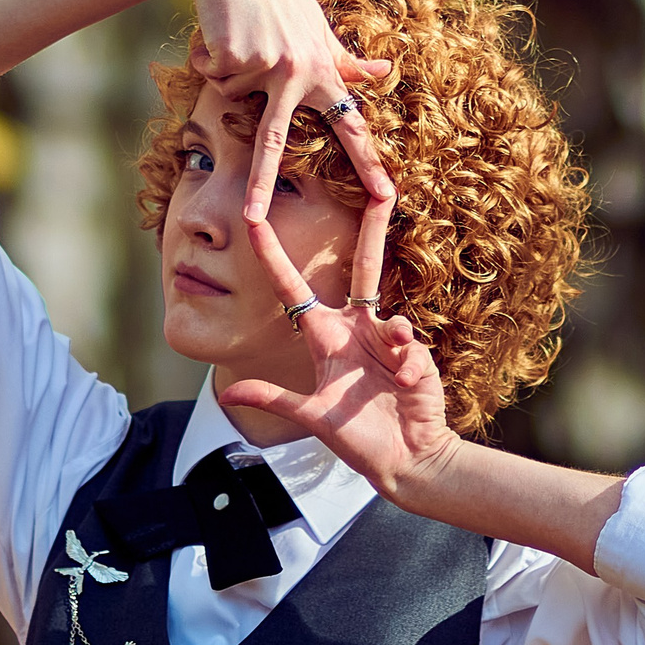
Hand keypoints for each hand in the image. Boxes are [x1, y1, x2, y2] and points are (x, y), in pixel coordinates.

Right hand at [178, 0, 393, 220]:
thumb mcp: (316, 27)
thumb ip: (344, 58)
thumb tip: (385, 69)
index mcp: (323, 70)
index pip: (349, 125)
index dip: (368, 163)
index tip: (386, 197)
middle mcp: (297, 73)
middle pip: (275, 140)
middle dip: (259, 183)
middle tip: (252, 221)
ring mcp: (264, 65)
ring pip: (231, 96)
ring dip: (226, 70)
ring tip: (238, 37)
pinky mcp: (232, 55)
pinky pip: (210, 76)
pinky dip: (207, 57)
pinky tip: (220, 30)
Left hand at [215, 194, 459, 506]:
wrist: (405, 459)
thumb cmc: (357, 437)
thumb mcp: (311, 416)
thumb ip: (273, 399)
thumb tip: (229, 390)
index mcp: (326, 337)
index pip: (294, 288)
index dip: (273, 255)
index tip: (254, 220)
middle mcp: (357, 329)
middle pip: (364, 267)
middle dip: (373, 228)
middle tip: (379, 186)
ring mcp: (388, 339)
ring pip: (391, 316)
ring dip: (395, 339)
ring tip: (397, 374)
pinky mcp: (416, 353)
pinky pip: (409, 346)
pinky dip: (407, 365)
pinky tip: (407, 384)